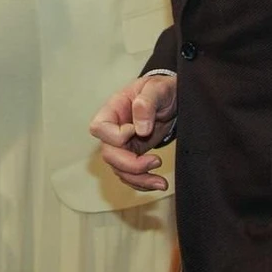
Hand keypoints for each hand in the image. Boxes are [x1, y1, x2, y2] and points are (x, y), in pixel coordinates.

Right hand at [89, 75, 177, 191]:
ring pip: (118, 169)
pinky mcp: (133, 155)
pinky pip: (129, 174)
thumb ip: (146, 103)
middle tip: (156, 161)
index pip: (99, 128)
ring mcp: (122, 144)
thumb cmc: (161, 90)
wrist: (172, 99)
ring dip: (139, 179)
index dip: (116, 135)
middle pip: (108, 153)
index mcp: (113, 110)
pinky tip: (157, 183)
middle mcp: (113, 129)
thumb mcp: (157, 89)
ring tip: (161, 183)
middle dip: (131, 165)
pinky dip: (141, 183)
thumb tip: (140, 129)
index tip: (137, 131)